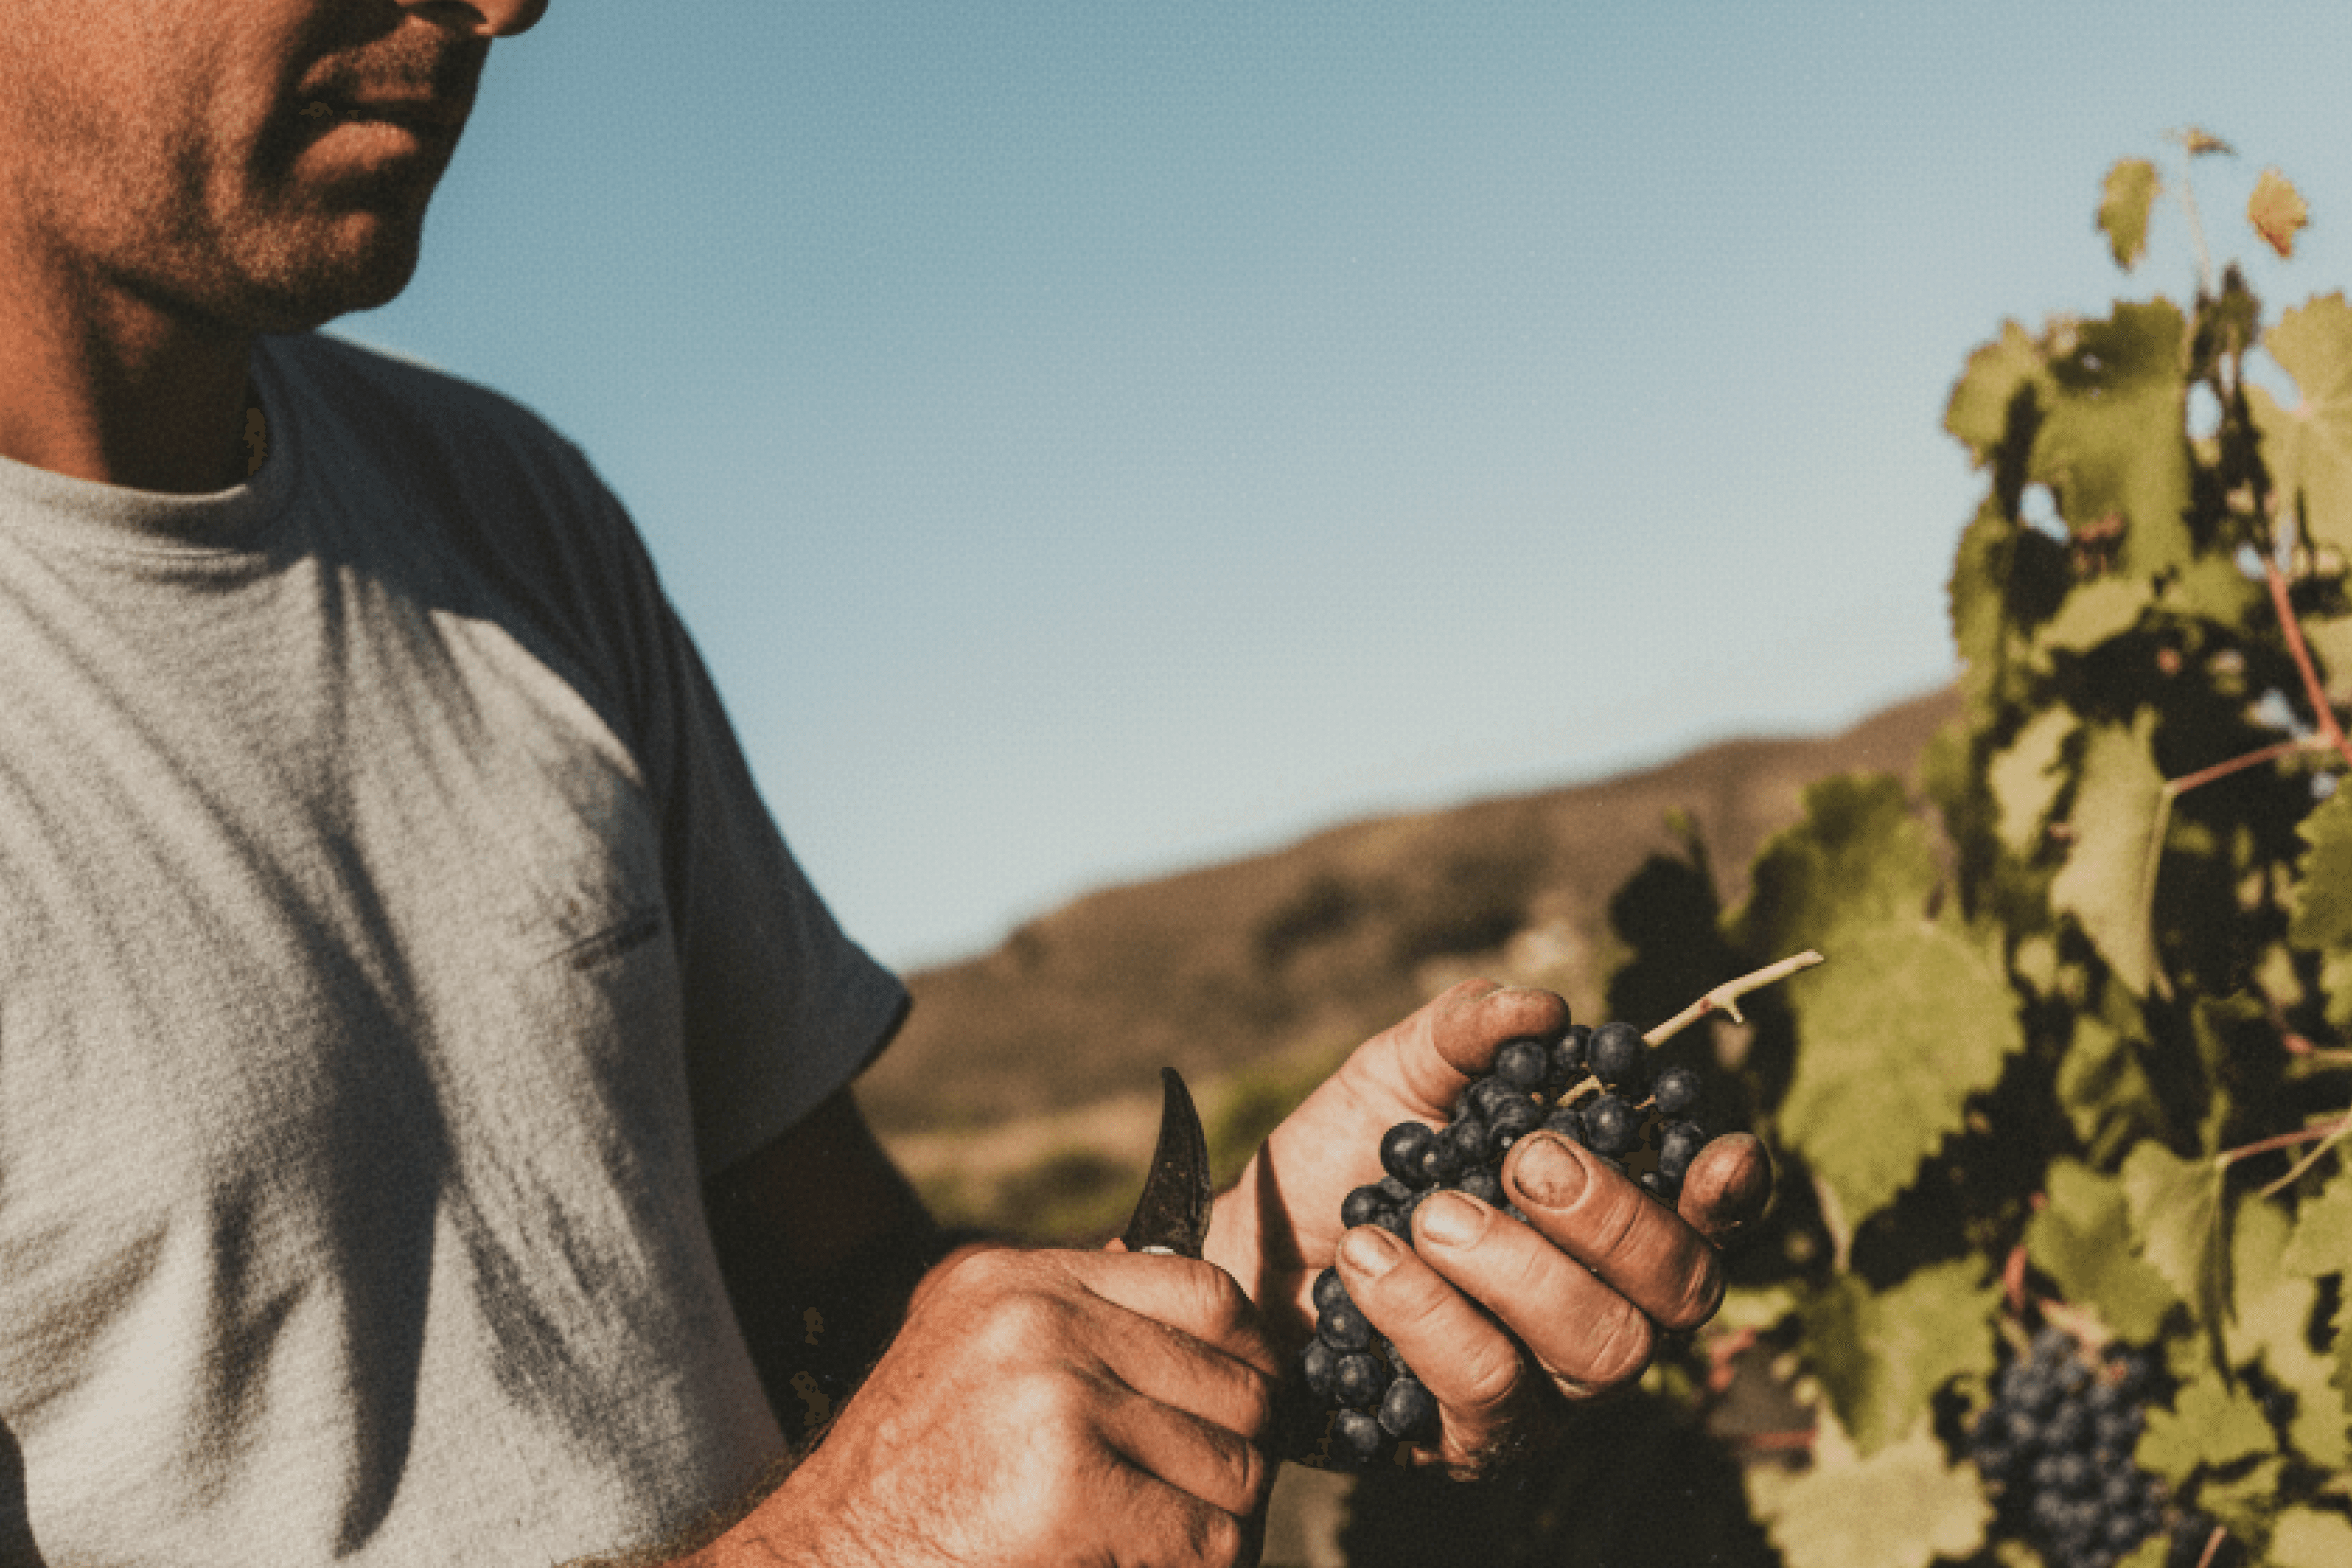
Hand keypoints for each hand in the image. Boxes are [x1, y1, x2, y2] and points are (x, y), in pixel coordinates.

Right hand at [733, 1244, 1283, 1566]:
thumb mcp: (964, 1354)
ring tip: (1173, 1541)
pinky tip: (1141, 1567)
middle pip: (1240, 1380)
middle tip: (1210, 1498)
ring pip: (1236, 1463)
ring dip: (1221, 1519)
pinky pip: (1206, 1532)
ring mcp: (1058, 1395)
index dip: (1247, 1360)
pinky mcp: (1071, 1485)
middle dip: (1240, 1451)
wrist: (821, 1564)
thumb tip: (1193, 1315)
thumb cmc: (897, 1487)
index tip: (1238, 1411)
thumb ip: (1065, 1319)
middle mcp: (1041, 1318)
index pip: (1209, 1291)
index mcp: (1019, 1278)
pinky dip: (1194, 1564)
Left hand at [1205, 979, 1772, 1479]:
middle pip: (1679, 1295)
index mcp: (1611, 1225)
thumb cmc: (1348, 1161)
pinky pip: (1487, 1391)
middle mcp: (1606, 1314)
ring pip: (1597, 1350)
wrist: (1246, 1250)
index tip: (1716, 1150)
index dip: (1730, 1196)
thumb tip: (1544, 1009)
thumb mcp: (1398, 1073)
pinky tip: (1367, 1260)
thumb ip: (1468, 1032)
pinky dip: (1427, 1313)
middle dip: (1610, 1219)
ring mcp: (1550, 1391)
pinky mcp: (1473, 1440)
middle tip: (1526, 1161)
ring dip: (1511, 1267)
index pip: (1709, 1223)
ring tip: (1424, 1214)